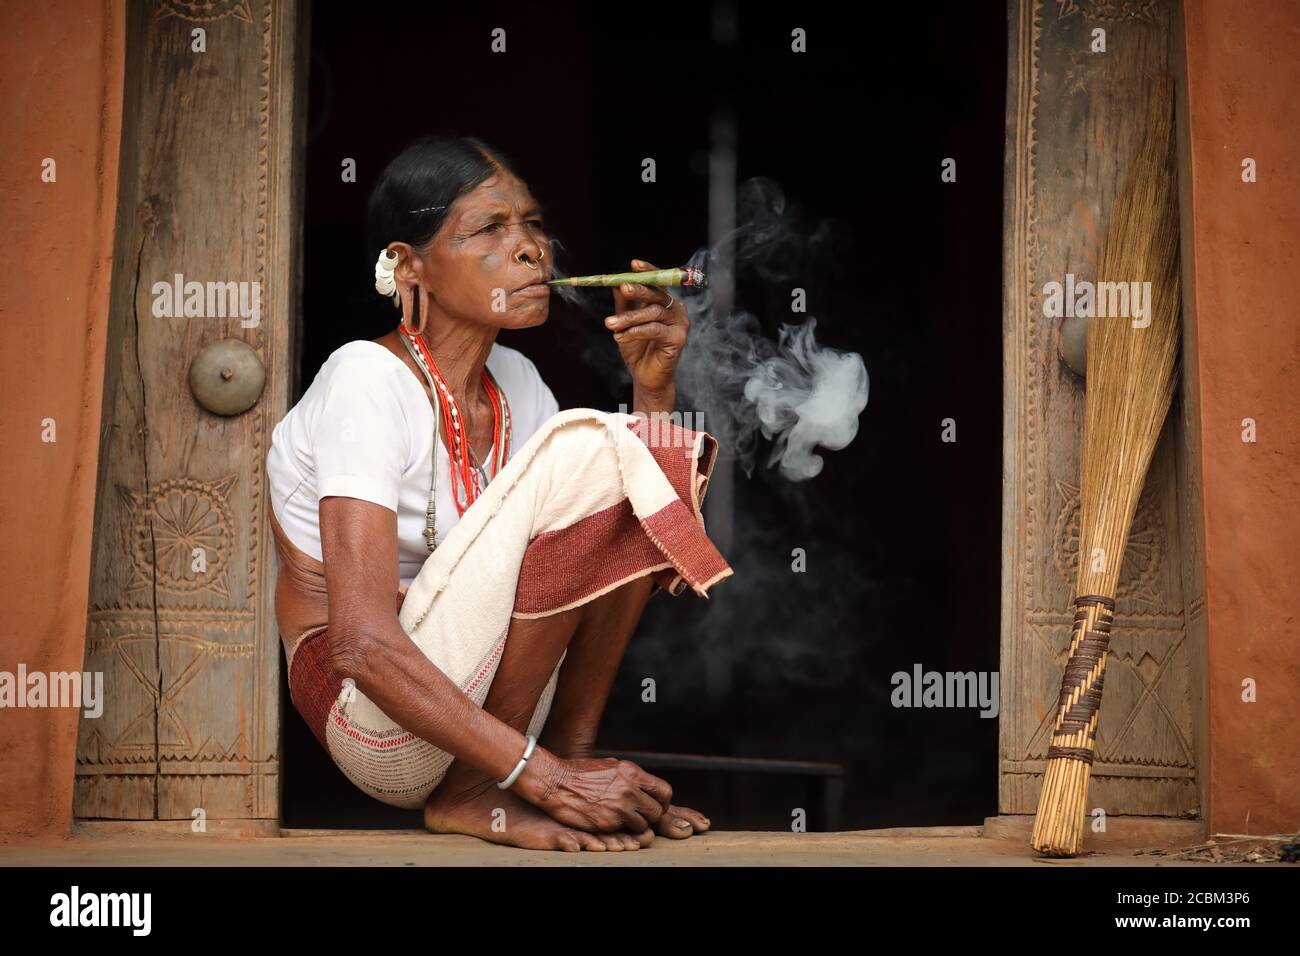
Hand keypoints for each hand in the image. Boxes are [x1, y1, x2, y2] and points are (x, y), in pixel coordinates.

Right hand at [516, 747, 671, 832]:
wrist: (555, 782)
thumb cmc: (581, 773)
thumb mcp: (611, 765)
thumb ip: (630, 776)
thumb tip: (645, 784)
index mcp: (632, 772)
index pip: (664, 791)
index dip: (662, 801)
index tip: (655, 805)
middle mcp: (629, 789)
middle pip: (658, 811)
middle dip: (652, 816)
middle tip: (642, 817)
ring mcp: (619, 807)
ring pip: (644, 825)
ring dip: (637, 825)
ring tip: (624, 820)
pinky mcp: (607, 822)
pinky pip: (624, 832)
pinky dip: (620, 830)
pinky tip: (610, 822)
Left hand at [605, 258, 689, 396]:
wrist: (646, 378)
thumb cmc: (638, 349)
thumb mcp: (626, 323)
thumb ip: (624, 304)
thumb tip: (616, 283)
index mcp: (666, 303)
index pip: (658, 282)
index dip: (648, 271)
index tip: (633, 264)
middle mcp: (677, 310)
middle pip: (657, 295)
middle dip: (638, 290)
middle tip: (623, 288)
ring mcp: (680, 324)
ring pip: (653, 313)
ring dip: (630, 317)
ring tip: (610, 324)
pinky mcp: (679, 339)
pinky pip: (655, 330)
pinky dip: (636, 331)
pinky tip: (620, 336)